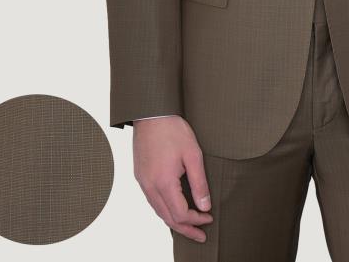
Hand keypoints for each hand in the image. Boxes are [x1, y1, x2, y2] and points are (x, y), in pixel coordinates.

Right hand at [133, 115, 213, 242]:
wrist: (151, 112)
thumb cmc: (173, 130)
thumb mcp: (193, 154)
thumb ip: (199, 182)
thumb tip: (205, 206)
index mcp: (163, 182)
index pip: (181, 214)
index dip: (196, 220)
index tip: (209, 218)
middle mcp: (149, 186)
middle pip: (167, 218)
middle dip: (185, 229)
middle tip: (200, 235)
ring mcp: (142, 182)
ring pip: (158, 211)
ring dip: (174, 221)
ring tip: (188, 226)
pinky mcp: (140, 175)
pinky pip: (152, 200)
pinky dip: (164, 209)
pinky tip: (173, 208)